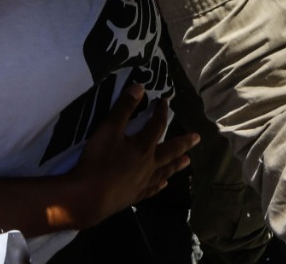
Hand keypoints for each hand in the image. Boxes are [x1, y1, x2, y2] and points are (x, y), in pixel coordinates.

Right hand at [63, 84, 197, 227]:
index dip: (161, 112)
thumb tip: (140, 87)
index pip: (156, 126)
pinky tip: (163, 184)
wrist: (88, 198)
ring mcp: (142, 183)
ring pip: (164, 171)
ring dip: (176, 165)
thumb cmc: (98, 161)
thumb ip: (124, 108)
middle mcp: (148, 165)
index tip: (165, 102)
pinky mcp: (134, 196)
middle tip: (197, 138)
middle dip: (183, 143)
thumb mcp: (108, 129)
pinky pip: (152, 189)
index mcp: (143, 147)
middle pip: (169, 151)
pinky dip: (159, 185)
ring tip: (188, 161)